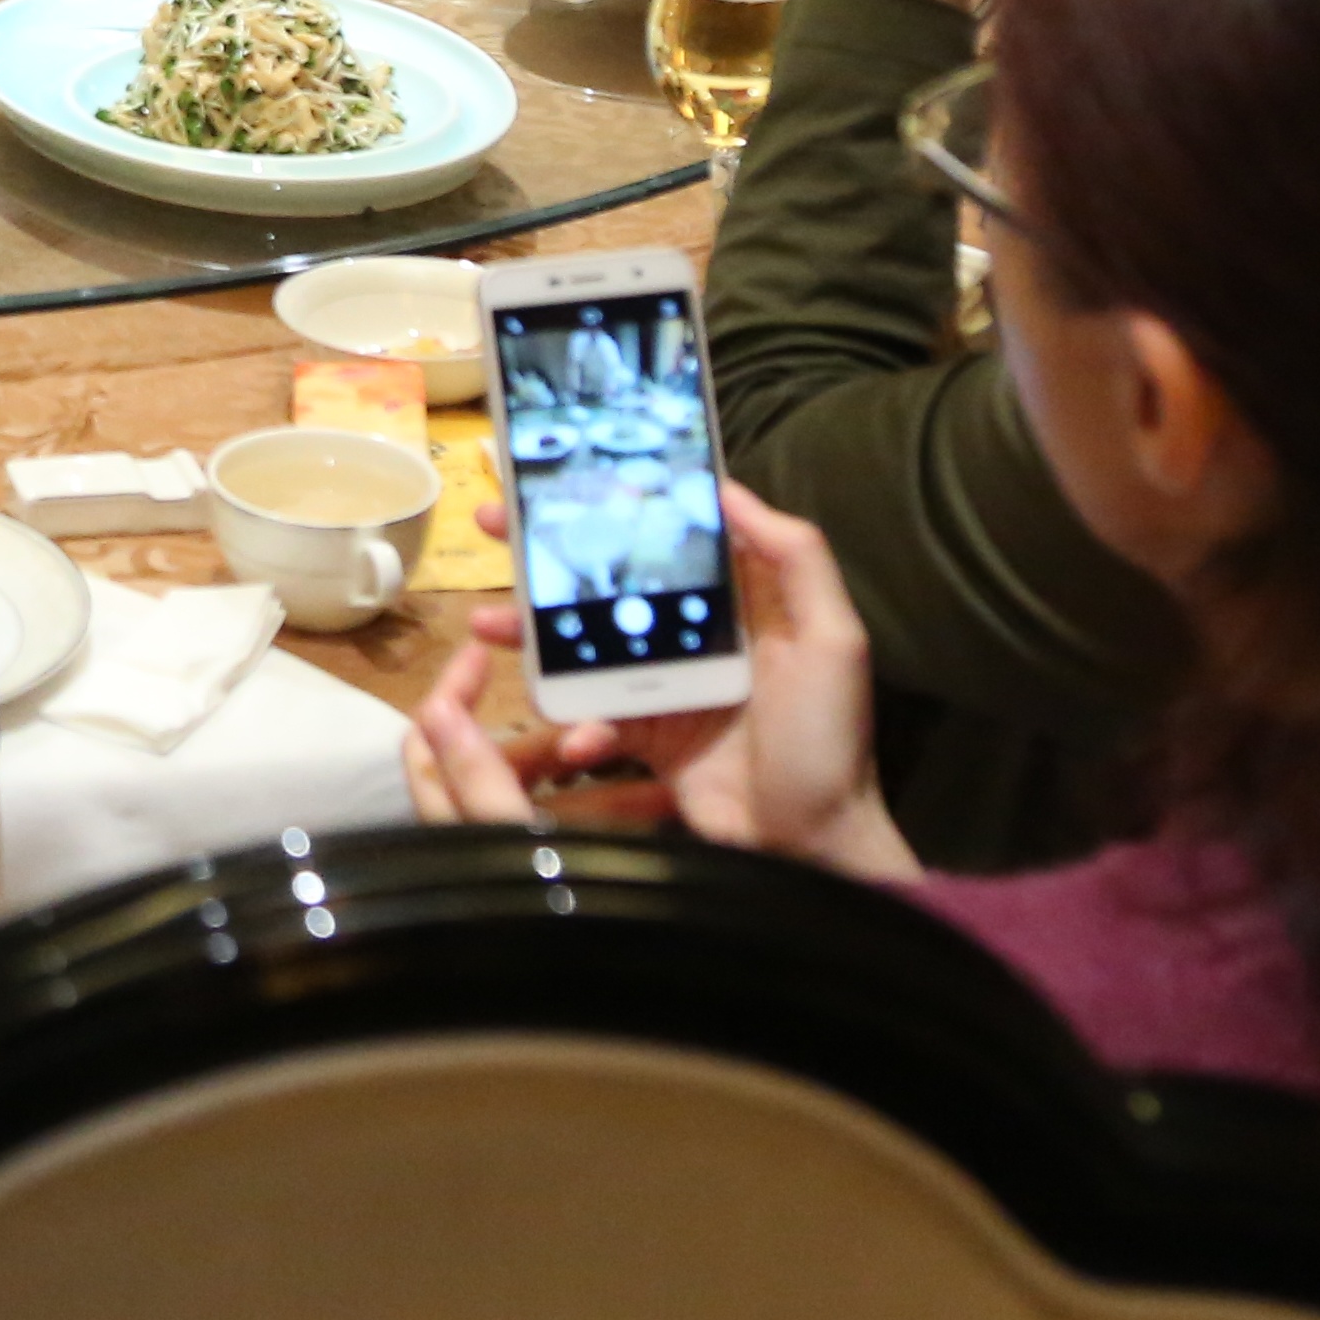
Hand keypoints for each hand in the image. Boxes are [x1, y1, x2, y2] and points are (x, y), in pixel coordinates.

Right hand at [404, 482, 911, 876]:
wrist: (810, 846)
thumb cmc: (826, 739)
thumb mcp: (834, 640)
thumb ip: (796, 557)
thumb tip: (729, 488)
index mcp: (741, 601)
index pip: (671, 532)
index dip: (618, 499)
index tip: (564, 473)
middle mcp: (694, 633)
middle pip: (611, 577)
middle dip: (549, 551)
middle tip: (491, 523)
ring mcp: (661, 684)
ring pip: (584, 640)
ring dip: (531, 630)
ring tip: (485, 622)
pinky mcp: (640, 736)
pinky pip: (590, 713)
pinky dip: (573, 722)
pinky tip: (576, 738)